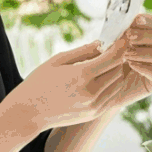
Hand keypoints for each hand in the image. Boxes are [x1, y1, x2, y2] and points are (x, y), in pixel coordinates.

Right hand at [6, 35, 142, 133]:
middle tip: (113, 48)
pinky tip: (102, 77)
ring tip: (107, 62)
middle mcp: (92, 93)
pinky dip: (112, 84)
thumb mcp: (57, 61)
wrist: (28, 113)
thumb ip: (82, 52)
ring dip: (116, 71)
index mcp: (82, 76)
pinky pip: (112, 96)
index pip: (113, 57)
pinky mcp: (94, 113)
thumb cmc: (38, 83)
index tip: (123, 37)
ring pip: (118, 83)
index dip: (121, 46)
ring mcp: (95, 106)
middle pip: (118, 70)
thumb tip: (101, 43)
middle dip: (118, 57)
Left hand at [100, 14, 151, 111]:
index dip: (146, 21)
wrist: (105, 90)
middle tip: (128, 36)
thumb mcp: (108, 48)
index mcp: (144, 39)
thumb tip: (120, 24)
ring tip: (126, 54)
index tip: (136, 19)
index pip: (151, 25)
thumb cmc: (105, 66)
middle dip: (143, 36)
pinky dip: (145, 68)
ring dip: (142, 52)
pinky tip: (132, 65)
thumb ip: (116, 37)